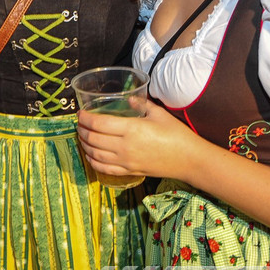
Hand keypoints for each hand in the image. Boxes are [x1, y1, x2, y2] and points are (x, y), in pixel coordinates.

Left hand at [76, 100, 201, 181]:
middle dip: (82, 130)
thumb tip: (127, 98)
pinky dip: (93, 162)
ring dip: (84, 145)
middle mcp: (125, 147)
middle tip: (79, 123)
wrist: (189, 159)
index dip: (86, 118)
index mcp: (131, 129)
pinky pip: (104, 169)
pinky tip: (90, 155)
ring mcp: (126, 161)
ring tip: (82, 136)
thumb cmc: (176, 134)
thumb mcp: (158, 113)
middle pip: (93, 139)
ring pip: (95, 154)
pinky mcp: (130, 172)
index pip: (99, 124)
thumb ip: (140, 104)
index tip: (80, 113)